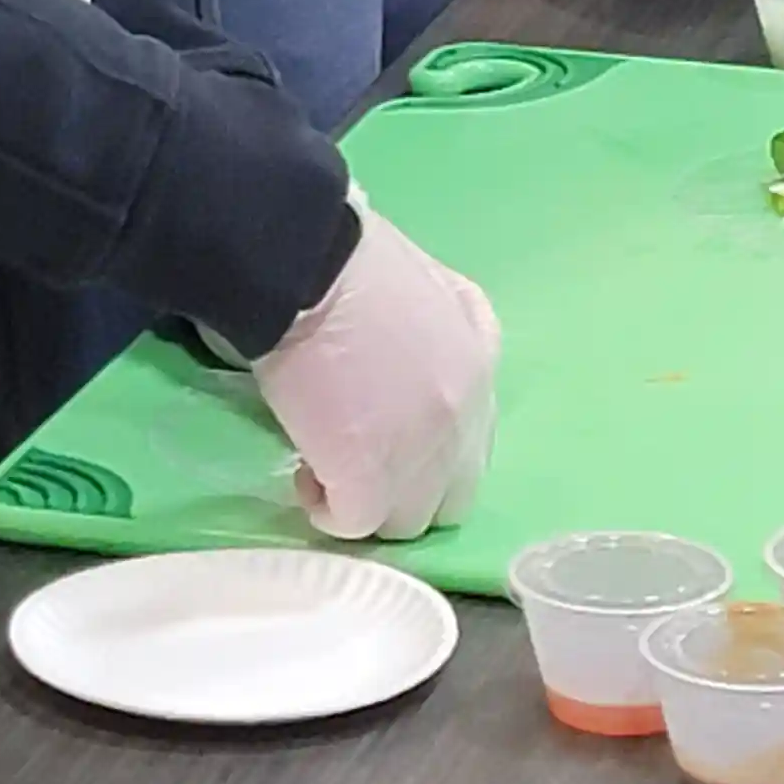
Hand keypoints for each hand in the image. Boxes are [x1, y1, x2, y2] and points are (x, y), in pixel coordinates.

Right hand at [250, 204, 500, 541]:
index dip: (426, 456)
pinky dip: (328, 511)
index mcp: (479, 374)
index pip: (471, 451)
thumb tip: (432, 357)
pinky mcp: (367, 475)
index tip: (383, 435)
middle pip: (444, 502)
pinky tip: (304, 476)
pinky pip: (355, 524)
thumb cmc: (354, 260)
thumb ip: (455, 327)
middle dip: (402, 491)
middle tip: (356, 461)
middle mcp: (462, 423)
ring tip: (323, 467)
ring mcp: (418, 454)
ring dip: (364, 504)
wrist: (307, 265)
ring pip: (402, 522)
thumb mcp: (436, 284)